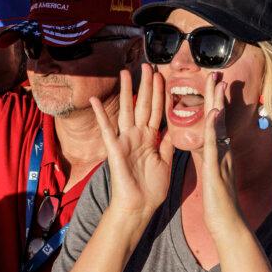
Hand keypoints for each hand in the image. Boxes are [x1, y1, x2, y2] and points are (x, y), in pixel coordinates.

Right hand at [92, 65, 174, 223]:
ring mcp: (126, 140)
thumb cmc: (152, 187)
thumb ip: (169, 142)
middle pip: (144, 105)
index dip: (161, 94)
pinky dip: (100, 114)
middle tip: (148, 65)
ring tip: (125, 72)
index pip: (158, 111)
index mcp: (151, 138)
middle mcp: (138, 135)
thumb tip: (177, 125)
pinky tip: (94, 100)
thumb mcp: (167, 160)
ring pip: (128, 110)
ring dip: (126, 91)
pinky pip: (107, 129)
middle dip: (146, 85)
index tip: (164, 76)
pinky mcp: (115, 149)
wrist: (139, 207)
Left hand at [198, 73, 245, 241]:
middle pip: (220, 117)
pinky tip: (214, 113)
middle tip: (216, 72)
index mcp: (220, 152)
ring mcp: (222, 158)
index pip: (217, 121)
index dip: (216, 101)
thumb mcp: (214, 175)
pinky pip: (214, 145)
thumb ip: (212, 158)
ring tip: (217, 82)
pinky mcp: (216, 168)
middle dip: (218, 94)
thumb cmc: (219, 203)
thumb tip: (208, 144)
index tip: (213, 82)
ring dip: (217, 102)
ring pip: (219, 125)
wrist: (227, 224)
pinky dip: (214, 128)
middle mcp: (224, 151)